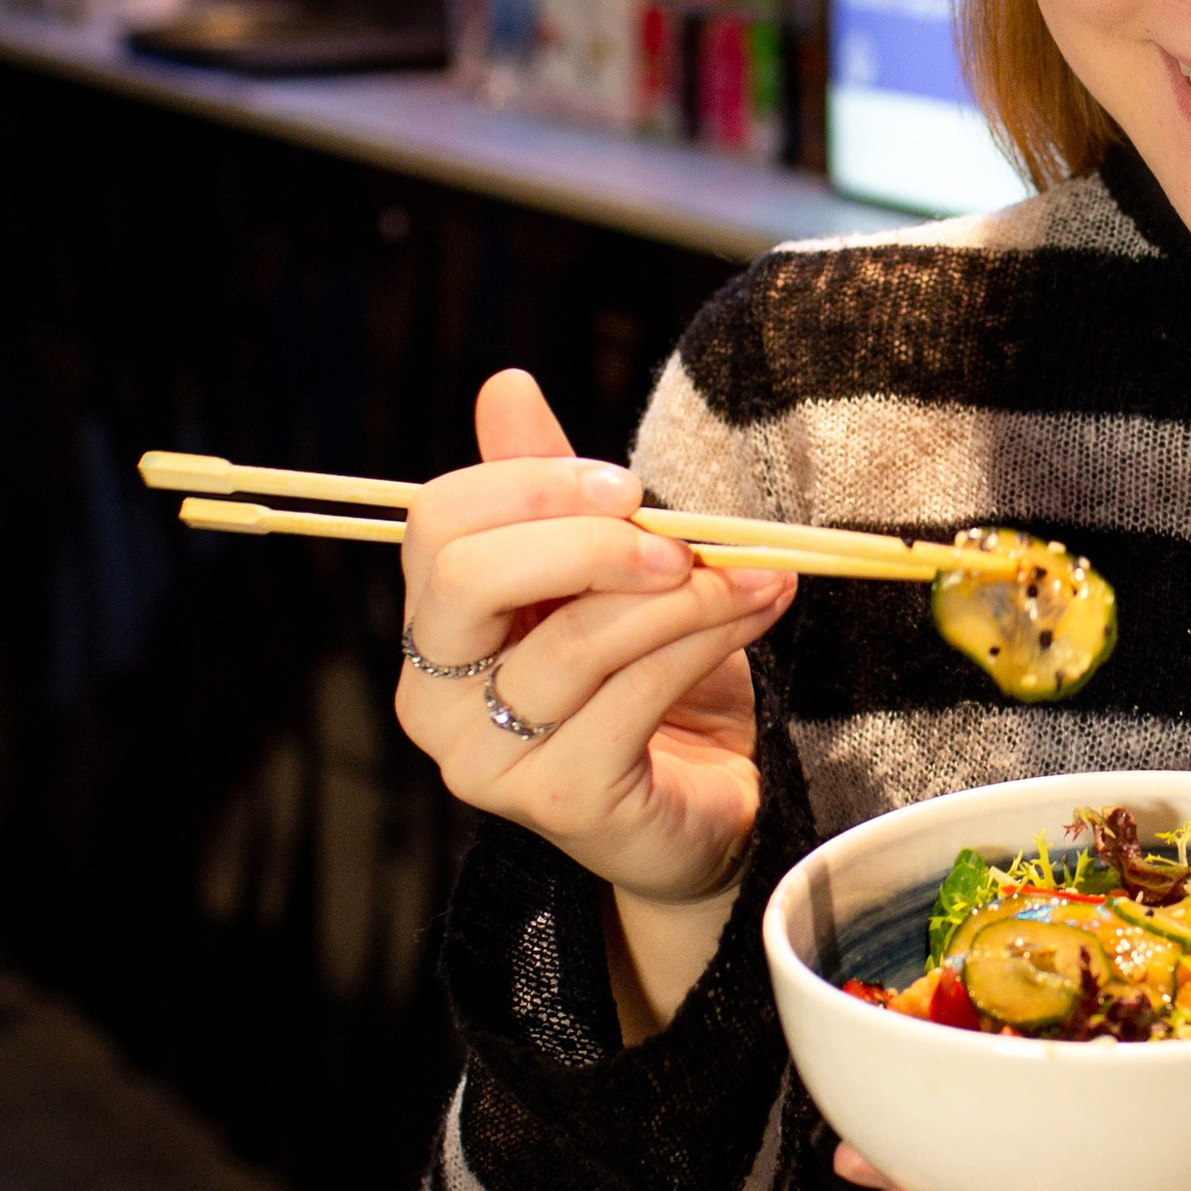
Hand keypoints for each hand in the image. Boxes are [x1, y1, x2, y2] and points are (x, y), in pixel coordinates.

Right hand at [391, 365, 785, 908]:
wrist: (699, 806)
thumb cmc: (644, 680)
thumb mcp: (603, 573)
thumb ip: (553, 490)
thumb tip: (505, 384)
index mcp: (434, 629)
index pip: (438, 523)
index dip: (532, 484)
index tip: (627, 485)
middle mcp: (432, 700)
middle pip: (469, 578)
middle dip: (585, 538)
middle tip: (677, 535)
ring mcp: (487, 760)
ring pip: (578, 638)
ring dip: (684, 591)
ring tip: (756, 569)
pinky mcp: (561, 801)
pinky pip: (636, 693)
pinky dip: (707, 638)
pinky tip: (758, 609)